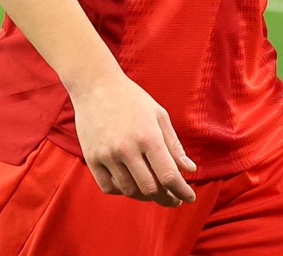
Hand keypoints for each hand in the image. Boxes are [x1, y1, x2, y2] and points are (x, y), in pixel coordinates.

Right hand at [69, 72, 197, 206]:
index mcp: (148, 136)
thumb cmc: (131, 98)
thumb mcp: (159, 115)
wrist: (95, 85)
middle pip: (150, 189)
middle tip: (173, 197)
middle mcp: (127, 148)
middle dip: (165, 197)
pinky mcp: (92, 158)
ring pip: (130, 191)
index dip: (182, 191)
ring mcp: (107, 155)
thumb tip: (190, 170)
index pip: (169, 176)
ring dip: (144, 195)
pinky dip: (122, 190)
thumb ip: (174, 145)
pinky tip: (130, 183)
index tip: (189, 197)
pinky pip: (108, 187)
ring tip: (153, 190)